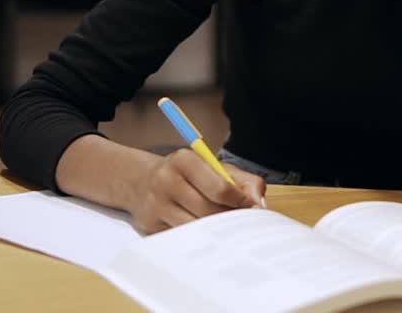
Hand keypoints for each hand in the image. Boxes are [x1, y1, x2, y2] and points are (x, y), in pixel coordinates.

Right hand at [126, 148, 266, 233]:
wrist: (142, 181)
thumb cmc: (187, 175)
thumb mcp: (214, 168)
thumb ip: (244, 181)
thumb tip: (259, 205)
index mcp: (185, 160)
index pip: (220, 188)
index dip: (241, 202)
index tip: (253, 209)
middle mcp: (167, 180)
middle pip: (209, 212)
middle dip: (230, 220)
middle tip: (243, 225)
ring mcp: (156, 205)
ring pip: (196, 228)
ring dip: (216, 233)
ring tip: (228, 232)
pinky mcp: (150, 227)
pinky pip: (183, 239)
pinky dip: (199, 240)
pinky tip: (207, 237)